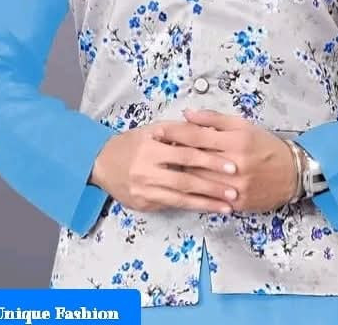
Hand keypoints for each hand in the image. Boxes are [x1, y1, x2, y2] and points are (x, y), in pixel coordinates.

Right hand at [90, 121, 237, 213]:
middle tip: (235, 190)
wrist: (101, 163)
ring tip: (228, 206)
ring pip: (180, 199)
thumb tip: (208, 131)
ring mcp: (144, 190)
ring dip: (206, 203)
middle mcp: (146, 171)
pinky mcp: (143, 204)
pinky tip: (208, 208)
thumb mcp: (153, 130)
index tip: (232, 165)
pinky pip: (172, 206)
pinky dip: (192, 207)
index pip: (187, 155)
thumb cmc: (133, 142)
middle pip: (186, 180)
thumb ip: (179, 131)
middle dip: (213, 186)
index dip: (211, 161)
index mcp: (151, 148)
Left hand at [154, 108, 298, 211]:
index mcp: (236, 140)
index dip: (175, 133)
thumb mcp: (243, 125)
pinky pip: (210, 199)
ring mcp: (236, 186)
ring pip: (199, 181)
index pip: (198, 136)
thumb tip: (187, 114)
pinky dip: (194, 193)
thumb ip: (214, 119)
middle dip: (172, 155)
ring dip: (179, 175)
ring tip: (162, 170)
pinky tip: (180, 189)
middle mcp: (235, 163)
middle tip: (152, 151)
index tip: (157, 132)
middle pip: (195, 159)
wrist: (292, 173)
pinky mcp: (237, 203)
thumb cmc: (265, 145)